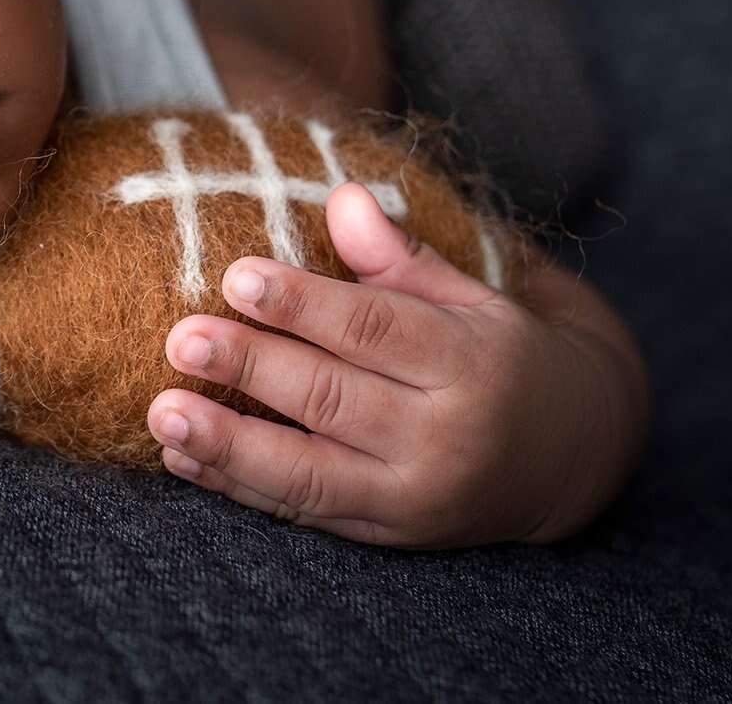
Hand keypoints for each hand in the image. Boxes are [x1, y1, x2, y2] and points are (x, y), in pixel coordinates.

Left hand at [145, 182, 646, 547]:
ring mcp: (415, 495)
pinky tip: (180, 458)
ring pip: (311, 473)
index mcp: (469, 361)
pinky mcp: (388, 533)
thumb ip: (399, 256)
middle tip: (181, 338)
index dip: (303, 303)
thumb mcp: (471, 295)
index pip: (375, 329)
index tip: (235, 276)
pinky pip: (304, 511)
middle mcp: (444, 436)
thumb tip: (342, 197)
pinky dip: (238, 487)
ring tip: (161, 413)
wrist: (570, 456)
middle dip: (252, 370)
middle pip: (334, 399)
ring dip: (228, 445)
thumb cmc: (500, 353)